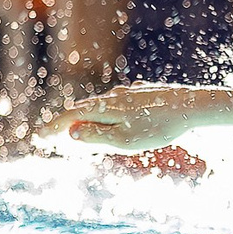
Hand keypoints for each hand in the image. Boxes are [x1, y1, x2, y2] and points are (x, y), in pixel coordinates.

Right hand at [42, 85, 222, 151]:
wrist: (193, 107)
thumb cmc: (159, 127)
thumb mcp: (125, 140)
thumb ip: (97, 136)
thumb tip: (72, 133)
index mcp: (105, 107)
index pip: (71, 117)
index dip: (54, 128)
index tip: (39, 137)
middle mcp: (114, 96)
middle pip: (84, 109)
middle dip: (66, 122)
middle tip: (51, 134)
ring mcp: (130, 93)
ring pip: (102, 104)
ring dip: (87, 115)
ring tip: (77, 125)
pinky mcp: (145, 94)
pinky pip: (119, 103)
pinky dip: (107, 111)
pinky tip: (111, 111)